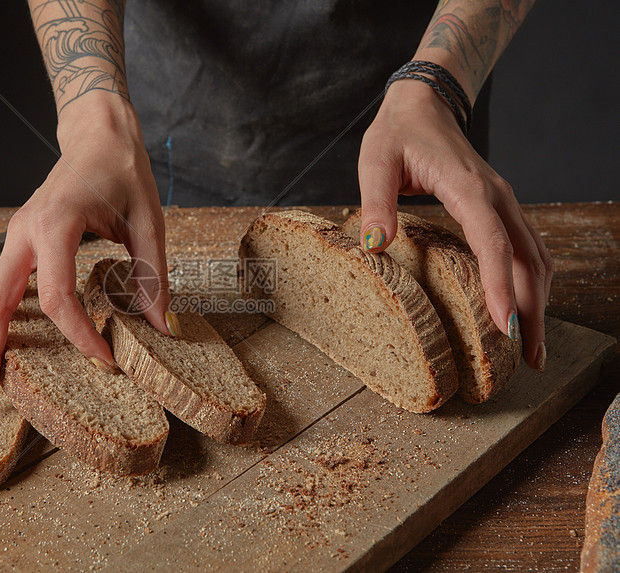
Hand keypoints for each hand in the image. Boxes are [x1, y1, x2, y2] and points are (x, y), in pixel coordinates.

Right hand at [0, 93, 173, 401]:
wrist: (98, 135)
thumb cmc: (122, 171)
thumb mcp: (149, 220)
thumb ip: (153, 274)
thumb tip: (160, 327)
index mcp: (56, 223)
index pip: (58, 296)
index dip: (80, 335)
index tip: (106, 361)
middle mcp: (25, 231)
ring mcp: (16, 236)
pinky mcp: (19, 243)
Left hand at [357, 79, 552, 370]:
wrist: (425, 103)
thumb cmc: (397, 133)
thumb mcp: (375, 161)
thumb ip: (376, 203)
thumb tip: (374, 247)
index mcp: (468, 188)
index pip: (492, 243)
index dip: (500, 286)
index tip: (506, 326)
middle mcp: (496, 197)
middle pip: (527, 259)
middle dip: (532, 309)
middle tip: (530, 357)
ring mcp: (503, 203)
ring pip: (535, 257)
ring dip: (539, 300)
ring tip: (533, 347)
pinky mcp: (499, 209)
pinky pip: (525, 250)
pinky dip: (531, 282)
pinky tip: (525, 309)